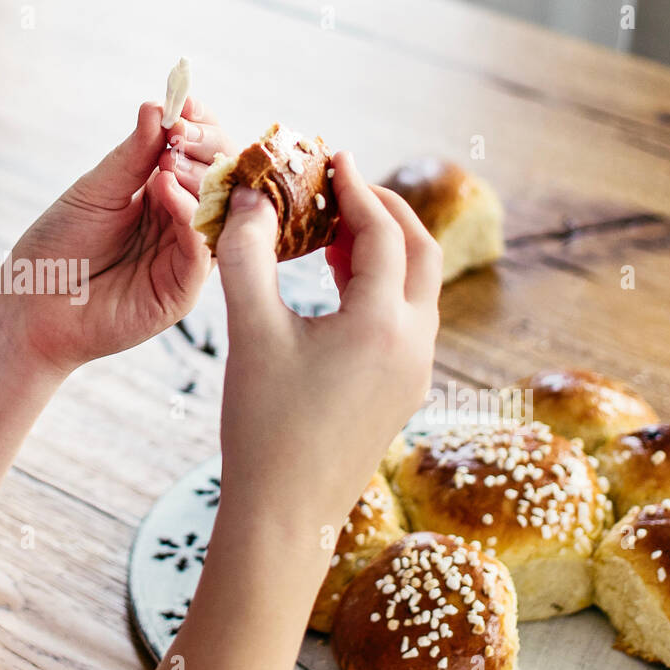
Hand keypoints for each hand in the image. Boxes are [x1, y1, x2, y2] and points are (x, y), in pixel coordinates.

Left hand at [0, 98, 234, 374]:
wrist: (33, 305)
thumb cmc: (58, 247)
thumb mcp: (96, 190)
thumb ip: (133, 155)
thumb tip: (157, 106)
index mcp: (164, 196)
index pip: (201, 156)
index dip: (200, 128)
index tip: (185, 104)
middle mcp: (183, 224)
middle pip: (221, 180)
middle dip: (208, 149)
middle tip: (182, 132)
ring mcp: (186, 257)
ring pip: (218, 214)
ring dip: (201, 179)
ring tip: (169, 162)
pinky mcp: (183, 290)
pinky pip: (201, 251)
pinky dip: (190, 217)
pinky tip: (166, 192)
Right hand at [214, 150, 441, 526]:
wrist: (286, 514)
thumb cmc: (264, 426)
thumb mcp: (250, 333)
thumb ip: (247, 254)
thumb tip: (250, 196)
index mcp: (383, 323)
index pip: (383, 231)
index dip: (356, 187)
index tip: (332, 156)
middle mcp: (414, 344)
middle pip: (422, 252)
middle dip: (386, 211)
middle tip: (342, 187)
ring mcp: (416, 371)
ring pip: (418, 289)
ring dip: (385, 251)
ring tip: (331, 234)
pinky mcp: (406, 393)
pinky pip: (408, 321)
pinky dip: (383, 289)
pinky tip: (338, 288)